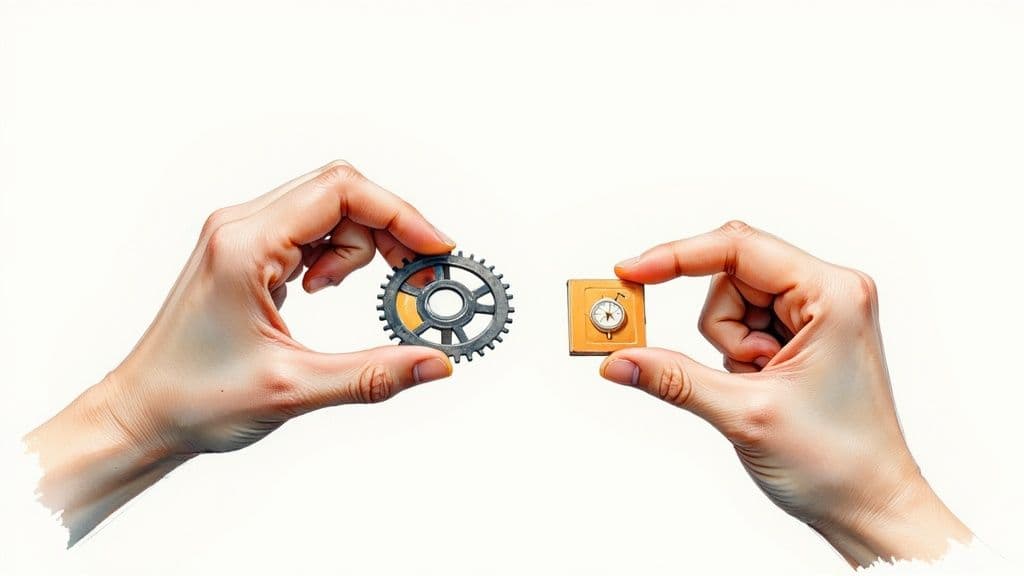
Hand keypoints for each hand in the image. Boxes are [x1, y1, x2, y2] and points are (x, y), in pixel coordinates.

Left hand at [26, 160, 455, 543]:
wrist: (141, 414)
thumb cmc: (192, 398)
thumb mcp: (293, 390)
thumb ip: (373, 374)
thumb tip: (434, 362)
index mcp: (245, 244)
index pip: (342, 192)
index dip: (400, 215)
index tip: (436, 250)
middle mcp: (241, 226)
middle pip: (341, 193)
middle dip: (389, 230)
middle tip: (412, 279)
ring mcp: (242, 235)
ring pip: (330, 210)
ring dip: (360, 247)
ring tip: (344, 295)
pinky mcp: (248, 252)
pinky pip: (311, 231)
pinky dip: (337, 255)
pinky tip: (323, 290)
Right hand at [601, 221, 970, 566]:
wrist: (871, 508)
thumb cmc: (838, 463)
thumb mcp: (744, 415)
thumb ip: (674, 378)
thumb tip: (618, 360)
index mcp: (833, 294)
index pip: (738, 248)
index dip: (676, 257)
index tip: (631, 273)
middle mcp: (831, 292)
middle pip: (730, 278)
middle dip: (719, 331)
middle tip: (732, 375)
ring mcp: (820, 314)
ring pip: (732, 305)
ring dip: (729, 350)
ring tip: (759, 390)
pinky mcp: (807, 335)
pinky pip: (745, 327)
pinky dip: (738, 359)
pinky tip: (763, 389)